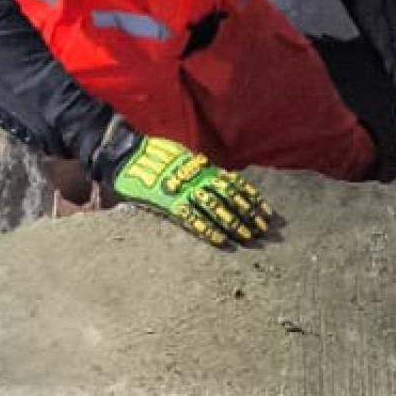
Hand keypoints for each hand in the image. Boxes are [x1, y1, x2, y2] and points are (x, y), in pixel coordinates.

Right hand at [106, 132, 273, 246]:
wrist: (128, 155)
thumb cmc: (154, 156)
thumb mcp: (183, 159)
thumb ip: (200, 170)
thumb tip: (217, 179)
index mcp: (203, 168)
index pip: (235, 184)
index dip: (252, 198)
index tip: (267, 212)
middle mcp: (198, 178)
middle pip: (230, 197)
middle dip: (248, 214)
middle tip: (264, 229)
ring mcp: (185, 190)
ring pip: (216, 208)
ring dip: (233, 223)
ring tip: (248, 237)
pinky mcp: (169, 202)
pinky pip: (192, 219)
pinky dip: (207, 230)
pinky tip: (221, 241)